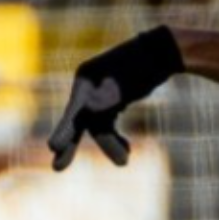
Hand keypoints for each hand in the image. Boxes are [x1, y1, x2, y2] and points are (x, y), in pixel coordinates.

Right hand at [48, 26, 184, 170]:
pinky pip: (108, 123)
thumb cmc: (145, 64)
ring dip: (110, 144)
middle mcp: (89, 86)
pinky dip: (115, 137)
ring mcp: (100, 93)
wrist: (165, 50)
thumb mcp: (127, 81)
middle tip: (57, 168)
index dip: (65, 131)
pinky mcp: (114, 99)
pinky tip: (127, 151)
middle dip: (71, 143)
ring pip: (98, 125)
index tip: (53, 147)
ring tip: (125, 161)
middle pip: (81, 120)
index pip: (74, 111)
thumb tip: (91, 109)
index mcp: (86, 79)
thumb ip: (108, 97)